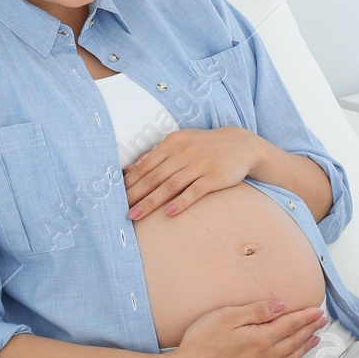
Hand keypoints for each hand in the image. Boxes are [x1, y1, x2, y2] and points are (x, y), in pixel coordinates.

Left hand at [124, 126, 262, 219]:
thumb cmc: (204, 146)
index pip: (146, 165)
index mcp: (172, 143)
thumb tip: (129, 169)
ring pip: (170, 186)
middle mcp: (184, 152)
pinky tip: (169, 213)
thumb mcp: (180, 143)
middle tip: (121, 210)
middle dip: (135, 194)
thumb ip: (155, 155)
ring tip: (136, 215)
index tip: (117, 196)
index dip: (131, 182)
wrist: (241, 144)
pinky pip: (194, 191)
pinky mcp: (214, 177)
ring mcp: (200, 165)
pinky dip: (181, 202)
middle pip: (154, 177)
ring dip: (151, 202)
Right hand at [160, 299, 328, 357]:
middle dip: (309, 329)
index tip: (317, 310)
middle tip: (322, 321)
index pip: (289, 324)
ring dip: (305, 348)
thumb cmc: (201, 342)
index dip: (305, 317)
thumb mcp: (226, 316)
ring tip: (316, 339)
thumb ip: (256, 311)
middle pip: (293, 341)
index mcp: (260, 338)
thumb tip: (281, 306)